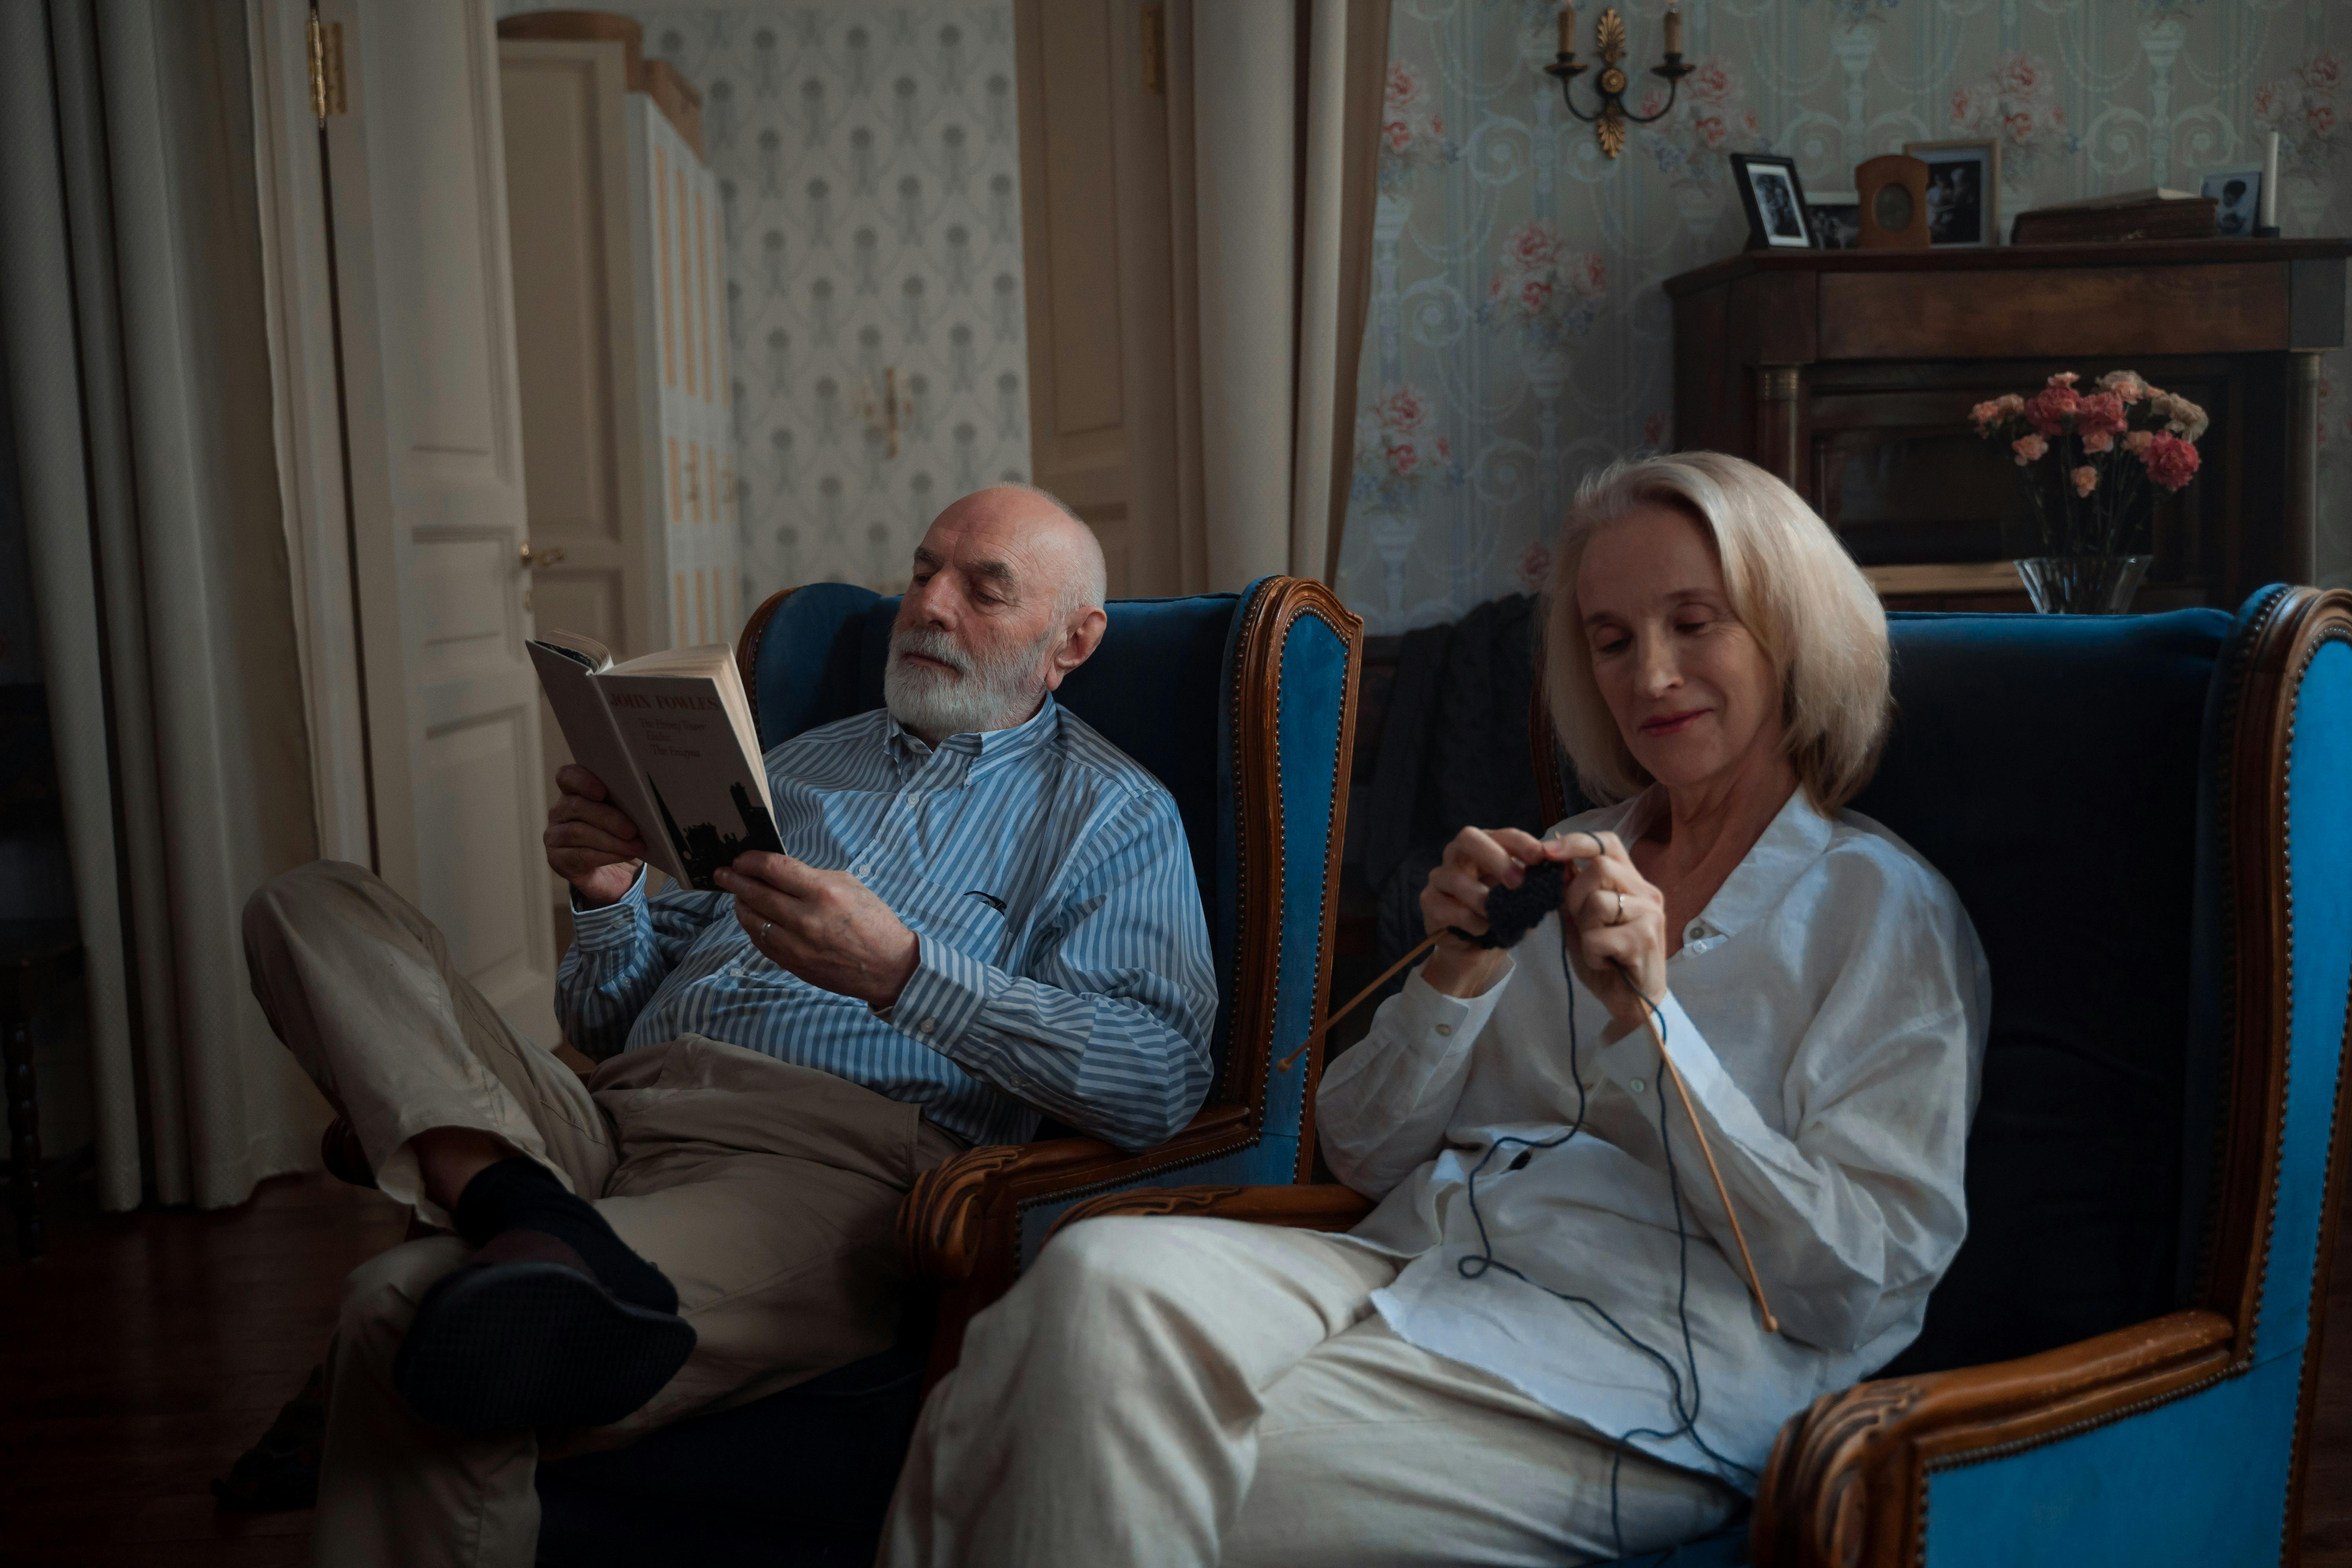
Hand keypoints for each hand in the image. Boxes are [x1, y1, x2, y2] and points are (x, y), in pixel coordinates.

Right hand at [545, 765, 643, 907]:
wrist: (615, 873)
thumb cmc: (621, 836)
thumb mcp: (626, 816)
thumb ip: (625, 804)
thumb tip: (644, 803)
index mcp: (574, 792)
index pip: (568, 777)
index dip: (583, 781)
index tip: (603, 792)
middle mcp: (560, 811)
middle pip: (577, 806)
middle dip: (609, 818)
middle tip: (632, 830)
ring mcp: (554, 835)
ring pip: (578, 832)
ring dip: (611, 840)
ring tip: (635, 846)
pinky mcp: (556, 859)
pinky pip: (580, 855)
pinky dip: (607, 856)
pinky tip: (624, 856)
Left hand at [714, 852, 920, 1008]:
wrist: (887, 967)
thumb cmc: (873, 921)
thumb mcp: (849, 885)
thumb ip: (811, 878)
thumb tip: (778, 873)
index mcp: (823, 892)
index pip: (773, 869)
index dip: (750, 860)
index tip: (741, 858)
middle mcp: (805, 918)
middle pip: (755, 893)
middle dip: (734, 880)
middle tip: (723, 873)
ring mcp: (795, 945)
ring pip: (752, 919)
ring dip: (740, 904)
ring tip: (738, 895)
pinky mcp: (792, 963)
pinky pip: (761, 941)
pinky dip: (753, 926)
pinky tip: (752, 918)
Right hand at [1418, 827, 1575, 998]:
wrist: (1475, 947)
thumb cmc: (1499, 913)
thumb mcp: (1521, 897)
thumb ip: (1535, 883)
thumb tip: (1561, 872)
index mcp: (1484, 847)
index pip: (1502, 834)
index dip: (1521, 842)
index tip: (1541, 857)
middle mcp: (1458, 856)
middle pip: (1468, 838)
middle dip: (1495, 858)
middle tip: (1518, 882)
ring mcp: (1439, 878)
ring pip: (1454, 877)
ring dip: (1482, 898)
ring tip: (1498, 915)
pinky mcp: (1429, 903)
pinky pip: (1447, 908)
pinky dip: (1470, 920)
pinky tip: (1482, 929)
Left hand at [1558, 831, 1668, 1034]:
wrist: (1635, 1004)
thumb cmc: (1608, 961)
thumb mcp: (1584, 922)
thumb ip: (1573, 894)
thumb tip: (1555, 862)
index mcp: (1632, 883)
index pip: (1608, 843)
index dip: (1577, 842)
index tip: (1548, 852)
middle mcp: (1647, 893)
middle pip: (1600, 868)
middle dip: (1575, 896)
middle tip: (1581, 923)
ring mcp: (1650, 915)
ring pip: (1598, 902)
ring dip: (1585, 929)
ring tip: (1598, 947)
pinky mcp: (1645, 939)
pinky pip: (1598, 937)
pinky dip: (1592, 953)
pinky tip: (1604, 962)